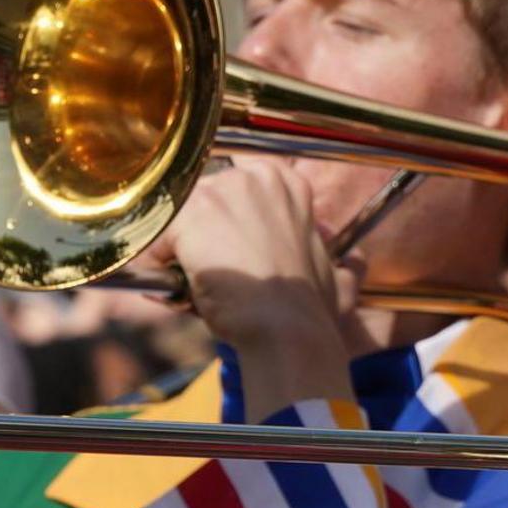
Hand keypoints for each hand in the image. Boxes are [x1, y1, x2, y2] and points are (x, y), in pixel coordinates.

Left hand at [149, 157, 354, 404]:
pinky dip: (156, 268)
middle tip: (212, 276)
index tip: (228, 251)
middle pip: (197, 200)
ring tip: (198, 287)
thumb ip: (338, 259)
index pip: (229, 189)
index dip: (223, 224)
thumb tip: (354, 263)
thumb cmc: (311, 310)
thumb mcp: (336, 274)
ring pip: (173, 219)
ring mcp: (220, 191)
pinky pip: (153, 239)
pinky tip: (181, 290)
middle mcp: (252, 177)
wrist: (288, 330)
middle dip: (197, 237)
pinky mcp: (190, 215)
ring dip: (175, 253)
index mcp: (286, 183)